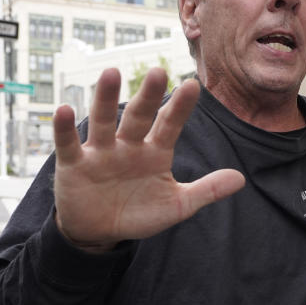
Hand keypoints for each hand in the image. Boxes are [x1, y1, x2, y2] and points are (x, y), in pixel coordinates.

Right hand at [52, 68, 245, 251]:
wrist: (101, 232)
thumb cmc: (140, 213)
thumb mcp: (177, 206)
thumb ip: (206, 191)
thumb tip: (241, 179)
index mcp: (155, 152)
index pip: (170, 125)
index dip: (180, 107)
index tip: (193, 85)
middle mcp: (128, 145)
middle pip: (139, 117)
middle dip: (148, 96)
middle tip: (158, 71)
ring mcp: (101, 152)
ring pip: (104, 121)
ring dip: (106, 99)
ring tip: (110, 73)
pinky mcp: (74, 165)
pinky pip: (69, 144)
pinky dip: (64, 129)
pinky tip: (64, 109)